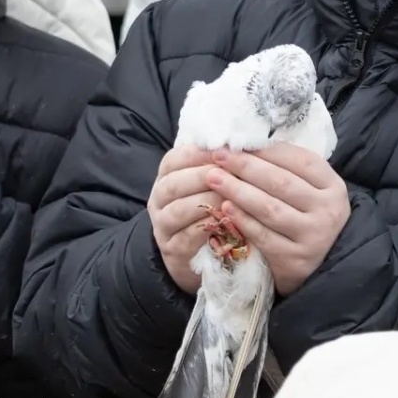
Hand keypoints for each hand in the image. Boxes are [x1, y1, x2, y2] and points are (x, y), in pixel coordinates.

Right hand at [146, 145, 221, 293]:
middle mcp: (158, 200)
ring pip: (178, 210)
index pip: (174, 159)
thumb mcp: (207, 185)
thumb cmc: (207, 210)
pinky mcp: (172, 251)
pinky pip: (187, 238)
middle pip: (173, 184)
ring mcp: (162, 226)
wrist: (193, 254)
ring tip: (230, 199)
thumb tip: (239, 143)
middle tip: (229, 173)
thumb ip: (216, 165)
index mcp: (166, 177)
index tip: (223, 150)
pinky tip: (226, 223)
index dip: (198, 154)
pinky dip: (207, 229)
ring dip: (205, 203)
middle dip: (202, 176)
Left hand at [206, 144, 349, 295]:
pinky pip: (263, 236)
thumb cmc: (306, 215)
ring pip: (270, 209)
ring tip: (214, 178)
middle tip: (218, 156)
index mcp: (333, 186)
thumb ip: (287, 168)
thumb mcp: (309, 189)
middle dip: (246, 166)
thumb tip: (245, 144)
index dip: (266, 150)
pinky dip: (242, 220)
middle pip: (281, 183)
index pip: (300, 160)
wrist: (321, 262)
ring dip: (238, 191)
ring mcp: (313, 237)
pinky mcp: (295, 260)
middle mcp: (328, 211)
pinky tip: (225, 207)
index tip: (237, 142)